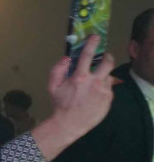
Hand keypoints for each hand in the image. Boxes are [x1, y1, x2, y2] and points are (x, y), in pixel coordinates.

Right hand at [32, 35, 114, 160]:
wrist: (70, 124)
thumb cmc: (60, 104)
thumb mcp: (52, 87)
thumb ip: (57, 70)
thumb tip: (66, 58)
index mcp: (79, 77)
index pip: (88, 55)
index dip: (92, 44)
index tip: (96, 37)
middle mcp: (94, 81)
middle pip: (108, 63)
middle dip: (107, 57)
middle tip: (105, 58)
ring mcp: (103, 90)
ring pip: (108, 76)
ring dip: (103, 75)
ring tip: (96, 80)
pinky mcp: (109, 98)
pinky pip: (109, 88)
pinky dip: (103, 88)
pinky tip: (95, 94)